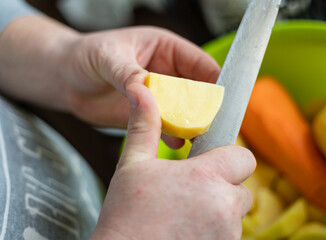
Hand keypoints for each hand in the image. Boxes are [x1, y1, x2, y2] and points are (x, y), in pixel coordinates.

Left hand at [63, 26, 219, 127]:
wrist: (66, 80)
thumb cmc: (85, 56)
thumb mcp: (107, 57)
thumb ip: (129, 73)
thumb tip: (145, 88)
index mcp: (165, 49)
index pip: (200, 63)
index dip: (214, 79)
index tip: (223, 97)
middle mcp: (167, 73)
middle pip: (198, 90)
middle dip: (207, 106)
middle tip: (214, 123)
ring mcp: (159, 96)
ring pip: (185, 111)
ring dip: (193, 123)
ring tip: (200, 137)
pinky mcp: (148, 115)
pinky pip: (166, 127)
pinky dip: (174, 135)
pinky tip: (177, 143)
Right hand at [90, 82, 255, 239]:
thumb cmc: (126, 216)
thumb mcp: (133, 165)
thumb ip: (144, 125)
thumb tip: (142, 91)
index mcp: (205, 176)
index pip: (243, 157)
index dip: (228, 158)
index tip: (208, 163)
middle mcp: (224, 205)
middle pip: (242, 186)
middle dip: (222, 186)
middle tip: (191, 192)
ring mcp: (228, 233)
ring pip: (237, 211)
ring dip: (219, 209)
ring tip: (185, 213)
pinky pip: (230, 233)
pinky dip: (216, 230)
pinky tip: (188, 231)